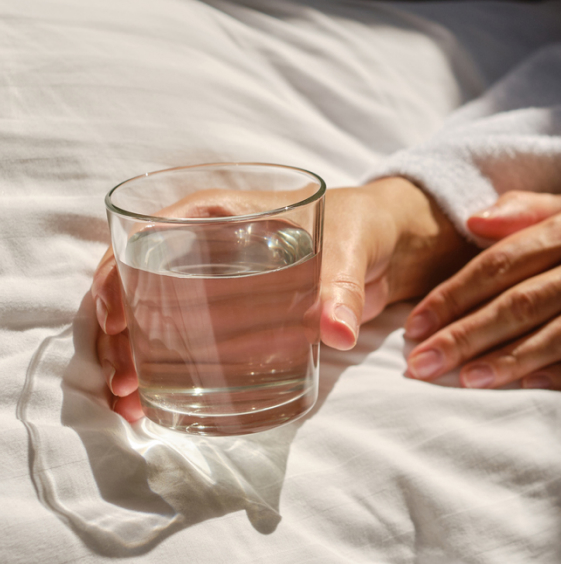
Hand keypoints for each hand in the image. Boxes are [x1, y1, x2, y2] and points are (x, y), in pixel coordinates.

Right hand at [92, 177, 474, 420]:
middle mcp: (209, 247)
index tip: (118, 318)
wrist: (386, 247)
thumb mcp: (353, 246)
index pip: (153, 233)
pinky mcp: (238, 317)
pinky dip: (171, 367)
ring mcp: (219, 284)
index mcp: (223, 213)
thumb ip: (343, 283)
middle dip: (121, 331)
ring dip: (137, 357)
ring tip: (131, 402)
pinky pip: (193, 338)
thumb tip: (338, 331)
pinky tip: (158, 403)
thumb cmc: (362, 226)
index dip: (122, 272)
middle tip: (123, 382)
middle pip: (142, 282)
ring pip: (157, 315)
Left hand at [403, 188, 560, 391]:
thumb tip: (470, 223)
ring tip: (464, 381)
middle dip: (465, 335)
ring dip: (508, 360)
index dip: (453, 295)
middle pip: (520, 303)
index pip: (499, 264)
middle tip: (420, 364)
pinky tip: (525, 387)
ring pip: (558, 335)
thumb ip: (522, 211)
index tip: (415, 324)